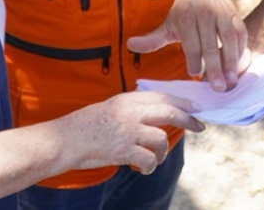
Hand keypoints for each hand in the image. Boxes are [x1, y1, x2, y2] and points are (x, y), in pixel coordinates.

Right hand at [63, 91, 204, 174]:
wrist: (63, 141)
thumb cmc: (84, 126)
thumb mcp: (109, 108)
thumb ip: (131, 109)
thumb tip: (155, 115)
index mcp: (126, 99)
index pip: (161, 96)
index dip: (182, 101)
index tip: (195, 106)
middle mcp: (129, 112)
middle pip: (168, 111)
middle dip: (188, 119)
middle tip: (200, 126)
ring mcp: (127, 130)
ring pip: (161, 138)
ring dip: (163, 152)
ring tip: (155, 159)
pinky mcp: (123, 150)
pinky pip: (149, 158)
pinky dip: (151, 165)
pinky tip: (145, 168)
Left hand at [127, 0, 248, 91]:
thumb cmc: (184, 11)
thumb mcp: (168, 23)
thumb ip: (153, 39)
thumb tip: (130, 45)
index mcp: (185, 17)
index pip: (190, 42)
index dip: (193, 59)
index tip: (195, 75)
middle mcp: (204, 14)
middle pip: (210, 44)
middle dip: (214, 67)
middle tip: (218, 88)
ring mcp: (222, 14)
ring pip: (228, 40)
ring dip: (231, 61)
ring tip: (232, 81)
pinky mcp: (235, 16)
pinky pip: (240, 35)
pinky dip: (240, 51)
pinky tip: (239, 67)